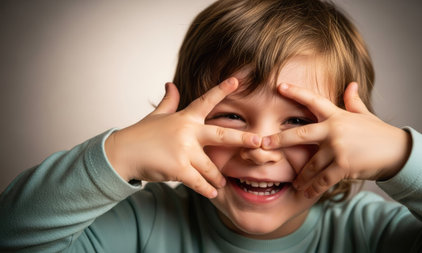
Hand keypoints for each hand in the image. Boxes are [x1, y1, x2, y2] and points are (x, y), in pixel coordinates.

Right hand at [105, 78, 260, 197]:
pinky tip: (213, 193)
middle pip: (221, 135)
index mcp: (185, 118)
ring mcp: (184, 151)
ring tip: (222, 183)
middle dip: (242, 139)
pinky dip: (207, 189)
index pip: (206, 101)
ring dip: (218, 178)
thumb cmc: (141, 134)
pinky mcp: (178, 169)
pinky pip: (199, 182)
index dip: (222, 89)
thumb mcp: (156, 115)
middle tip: (259, 141)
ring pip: (211, 167)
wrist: (122, 154)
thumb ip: (168, 101)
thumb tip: (170, 84)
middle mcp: (187, 132)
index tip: (237, 79)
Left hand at [262, 82, 410, 198]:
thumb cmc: (378, 133)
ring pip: (310, 164)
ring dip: (301, 176)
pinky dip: (314, 187)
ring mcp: (337, 148)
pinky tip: (306, 193)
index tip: (279, 86)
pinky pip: (323, 178)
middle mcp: (333, 130)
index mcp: (337, 116)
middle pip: (299, 135)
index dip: (296, 92)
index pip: (313, 101)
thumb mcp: (365, 115)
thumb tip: (351, 85)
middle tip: (263, 144)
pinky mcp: (343, 166)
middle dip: (279, 140)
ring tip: (294, 183)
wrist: (398, 152)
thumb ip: (353, 102)